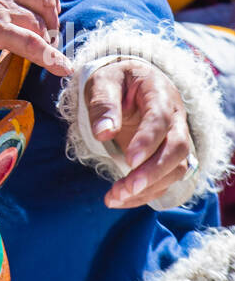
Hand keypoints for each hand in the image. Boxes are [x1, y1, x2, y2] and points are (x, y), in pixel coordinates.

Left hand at [85, 58, 192, 207]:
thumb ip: (103, 104)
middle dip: (154, 172)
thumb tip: (104, 132)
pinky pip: (165, 180)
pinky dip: (144, 194)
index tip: (129, 160)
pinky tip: (119, 199)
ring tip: (115, 197)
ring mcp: (175, 138)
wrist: (128, 83)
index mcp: (159, 93)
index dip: (148, 141)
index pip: (161, 119)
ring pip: (175, 169)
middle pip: (177, 149)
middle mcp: (175, 117)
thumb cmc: (115, 81)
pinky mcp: (167, 157)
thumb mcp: (103, 82)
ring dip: (149, 188)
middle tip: (126, 188)